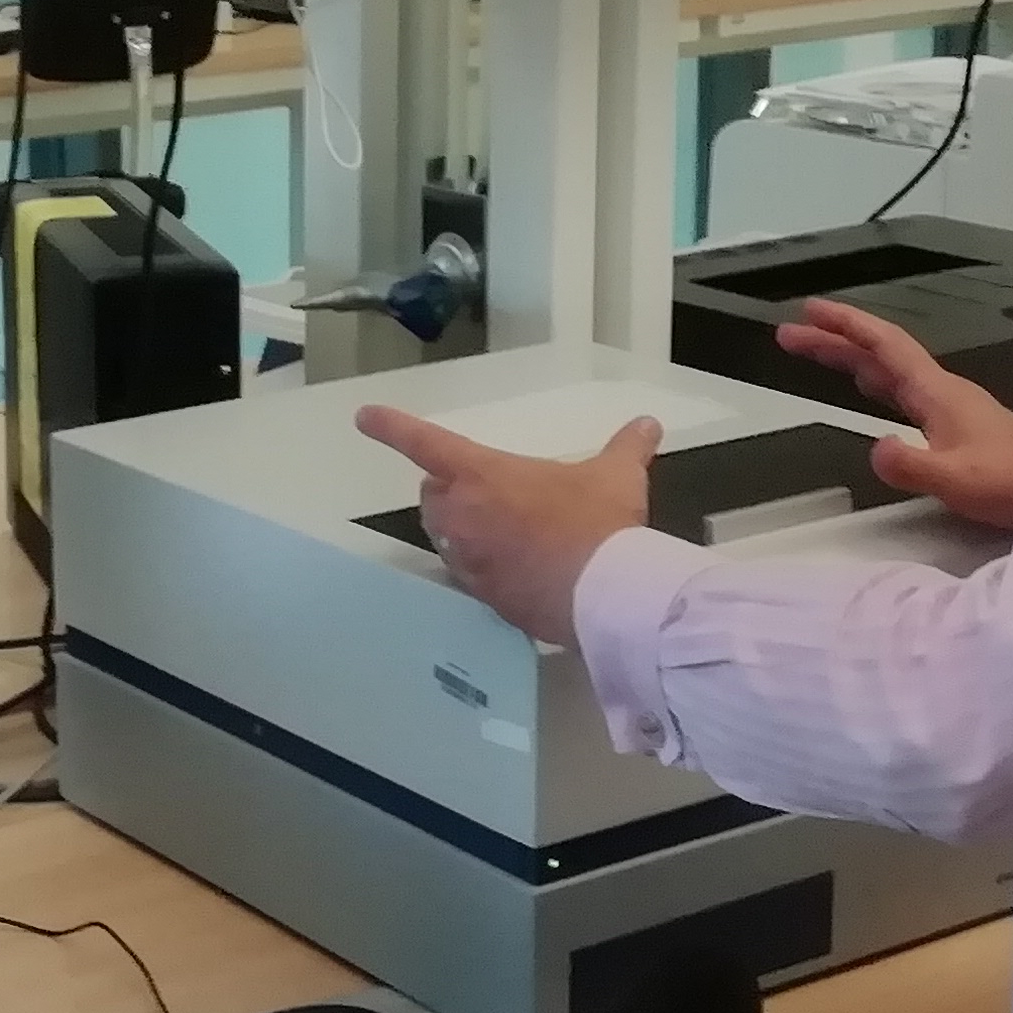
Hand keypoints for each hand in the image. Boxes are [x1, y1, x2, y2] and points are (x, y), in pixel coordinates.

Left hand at [350, 404, 659, 647]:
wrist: (606, 594)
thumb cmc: (600, 522)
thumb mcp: (616, 476)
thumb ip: (627, 447)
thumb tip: (647, 424)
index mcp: (481, 474)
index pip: (424, 442)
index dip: (391, 427)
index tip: (364, 417)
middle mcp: (462, 515)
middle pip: (433, 496)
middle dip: (450, 490)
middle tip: (490, 490)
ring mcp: (468, 560)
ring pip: (446, 537)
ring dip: (463, 529)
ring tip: (507, 528)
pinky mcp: (484, 596)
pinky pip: (469, 573)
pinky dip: (484, 565)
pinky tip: (519, 567)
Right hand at [779, 301, 1012, 529]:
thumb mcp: (958, 478)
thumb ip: (911, 465)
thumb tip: (873, 448)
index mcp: (939, 393)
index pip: (885, 347)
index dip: (846, 325)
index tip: (809, 311)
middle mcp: (942, 391)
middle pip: (881, 355)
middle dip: (835, 342)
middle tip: (790, 335)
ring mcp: (950, 408)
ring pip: (891, 372)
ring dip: (852, 360)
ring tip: (816, 355)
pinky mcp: (956, 427)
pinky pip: (903, 393)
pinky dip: (875, 384)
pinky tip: (868, 392)